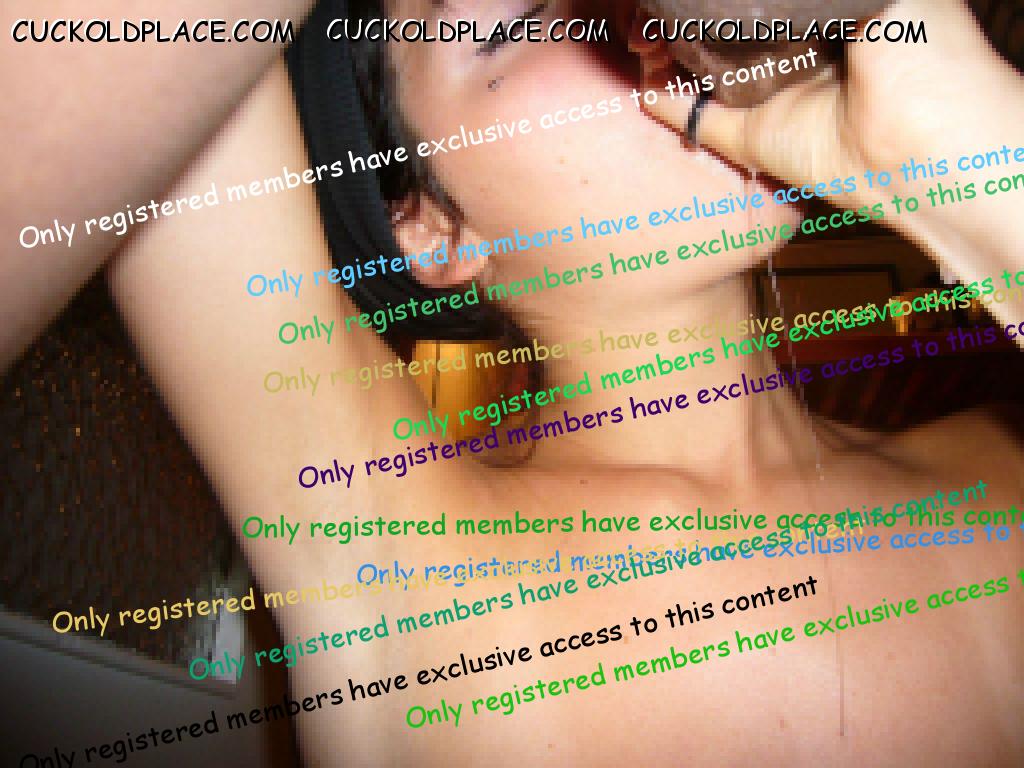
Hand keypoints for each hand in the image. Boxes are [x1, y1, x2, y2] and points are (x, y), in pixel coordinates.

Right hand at [648, 0, 1023, 325]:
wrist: (928, 149)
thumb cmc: (930, 61)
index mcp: (838, 14)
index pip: (773, 2)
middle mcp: (804, 52)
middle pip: (734, 29)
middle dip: (696, 16)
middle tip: (663, 3)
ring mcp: (775, 97)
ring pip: (708, 68)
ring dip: (672, 49)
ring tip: (644, 29)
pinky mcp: (754, 140)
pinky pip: (700, 117)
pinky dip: (667, 101)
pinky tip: (644, 79)